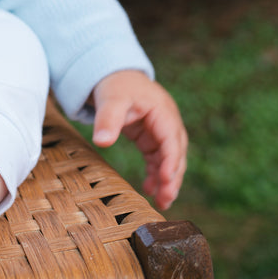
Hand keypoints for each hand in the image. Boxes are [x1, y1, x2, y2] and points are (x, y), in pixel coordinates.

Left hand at [90, 70, 187, 210]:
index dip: (171, 161)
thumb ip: (107, 120)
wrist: (114, 76)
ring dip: (167, 180)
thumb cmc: (116, 86)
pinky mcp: (151, 138)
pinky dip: (156, 174)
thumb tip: (101, 142)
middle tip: (166, 199)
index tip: (166, 180)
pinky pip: (158, 160)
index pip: (171, 140)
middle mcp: (167, 123)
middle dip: (173, 177)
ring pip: (170, 160)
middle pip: (176, 153)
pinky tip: (149, 189)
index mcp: (163, 112)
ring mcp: (161, 131)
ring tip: (162, 202)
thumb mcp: (111, 100)